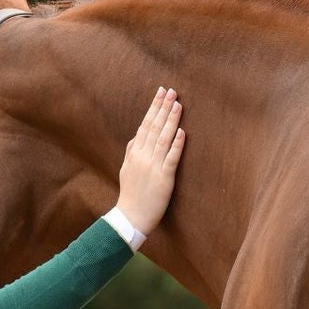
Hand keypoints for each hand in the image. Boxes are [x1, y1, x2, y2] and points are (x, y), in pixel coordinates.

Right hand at [117, 87, 184, 235]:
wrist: (130, 217)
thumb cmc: (130, 194)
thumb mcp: (126, 169)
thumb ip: (131, 151)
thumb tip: (137, 137)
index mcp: (134, 153)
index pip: (145, 124)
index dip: (154, 107)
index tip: (161, 92)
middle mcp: (143, 157)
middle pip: (154, 127)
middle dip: (163, 107)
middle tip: (172, 91)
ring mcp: (153, 167)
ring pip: (163, 139)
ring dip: (171, 120)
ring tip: (178, 104)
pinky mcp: (164, 179)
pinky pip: (171, 159)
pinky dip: (176, 145)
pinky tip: (182, 132)